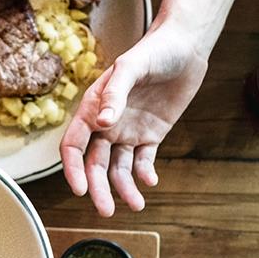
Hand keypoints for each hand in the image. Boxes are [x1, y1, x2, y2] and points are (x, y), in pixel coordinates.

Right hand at [60, 0, 245, 216]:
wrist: (186, 46)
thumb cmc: (154, 50)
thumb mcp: (131, 66)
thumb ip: (115, 93)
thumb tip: (102, 122)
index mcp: (94, 107)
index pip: (74, 144)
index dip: (73, 167)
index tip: (80, 189)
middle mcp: (107, 123)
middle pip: (95, 163)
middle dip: (99, 188)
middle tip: (106, 211)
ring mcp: (128, 130)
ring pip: (118, 168)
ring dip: (123, 188)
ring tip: (136, 204)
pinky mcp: (151, 135)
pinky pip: (143, 161)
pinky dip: (144, 174)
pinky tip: (150, 182)